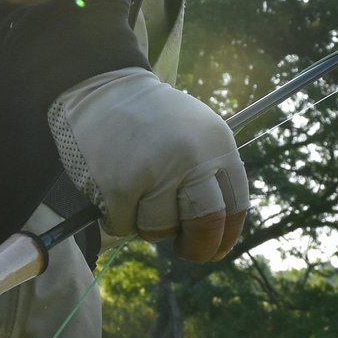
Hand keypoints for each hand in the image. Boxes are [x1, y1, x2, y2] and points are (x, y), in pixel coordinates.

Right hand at [47, 68, 247, 260]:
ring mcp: (155, 173)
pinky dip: (118, 218)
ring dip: (147, 224)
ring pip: (160, 229)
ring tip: (137, 195)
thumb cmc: (151, 118)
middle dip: (197, 247)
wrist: (101, 86)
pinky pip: (124, 225)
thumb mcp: (196, 133)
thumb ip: (209, 175)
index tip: (215, 249)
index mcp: (218, 145)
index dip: (225, 236)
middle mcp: (192, 159)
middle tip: (186, 251)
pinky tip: (113, 190)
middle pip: (205, 225)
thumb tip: (214, 233)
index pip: (235, 206)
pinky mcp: (120, 186)